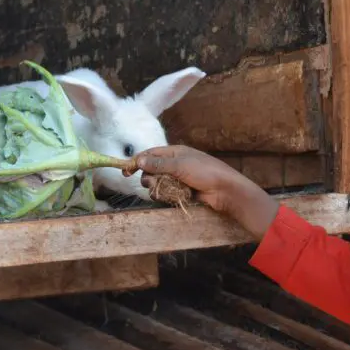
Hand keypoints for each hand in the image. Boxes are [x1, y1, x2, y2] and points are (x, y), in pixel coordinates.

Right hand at [125, 145, 279, 238]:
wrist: (225, 190)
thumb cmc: (205, 172)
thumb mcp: (179, 165)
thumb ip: (158, 163)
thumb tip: (139, 159)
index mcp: (175, 152)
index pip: (151, 154)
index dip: (137, 161)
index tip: (125, 171)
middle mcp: (176, 163)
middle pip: (152, 170)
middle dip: (148, 177)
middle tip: (150, 184)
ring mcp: (179, 178)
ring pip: (158, 183)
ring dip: (157, 188)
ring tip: (163, 192)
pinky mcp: (183, 190)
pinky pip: (167, 192)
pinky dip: (166, 195)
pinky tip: (171, 197)